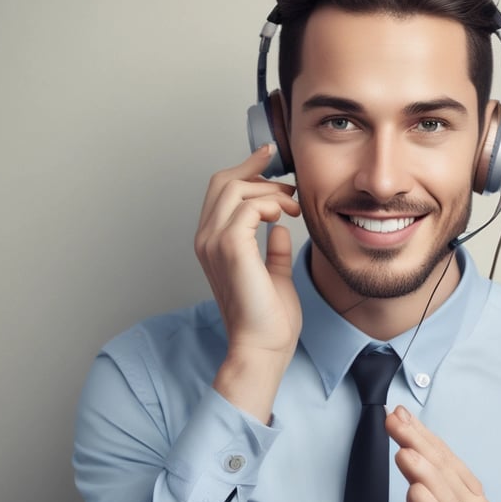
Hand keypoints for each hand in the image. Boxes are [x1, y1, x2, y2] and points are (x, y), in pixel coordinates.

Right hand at [194, 145, 301, 416]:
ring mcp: (214, 243)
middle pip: (224, 181)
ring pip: (235, 189)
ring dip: (269, 192)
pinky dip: (267, 204)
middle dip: (259, 174)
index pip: (221, 190)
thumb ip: (273, 251)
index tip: (270, 155)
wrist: (264, 346)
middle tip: (291, 188)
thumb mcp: (273, 275)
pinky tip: (283, 217)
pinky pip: (244, 207)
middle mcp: (207, 239)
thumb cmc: (268, 318)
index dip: (245, 168)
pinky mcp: (230, 249)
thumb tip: (279, 229)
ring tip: (293, 209)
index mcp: (213, 243)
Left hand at [386, 405, 500, 501]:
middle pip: (440, 475)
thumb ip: (434, 484)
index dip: (421, 435)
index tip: (399, 415)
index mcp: (471, 497)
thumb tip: (408, 447)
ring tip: (405, 460)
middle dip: (415, 447)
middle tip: (396, 428)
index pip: (444, 458)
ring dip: (419, 482)